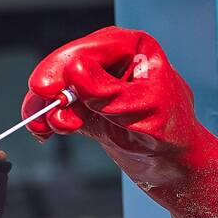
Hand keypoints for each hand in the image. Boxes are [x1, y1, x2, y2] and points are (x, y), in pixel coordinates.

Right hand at [24, 27, 216, 187]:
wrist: (178, 168)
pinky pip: (60, 106)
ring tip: (44, 128)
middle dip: (51, 89)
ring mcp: (98, 83)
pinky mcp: (88, 106)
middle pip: (68, 66)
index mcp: (135, 48)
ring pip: (59, 88)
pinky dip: (48, 118)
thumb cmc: (174, 135)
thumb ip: (109, 93)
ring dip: (46, 107)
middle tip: (40, 113)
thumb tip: (75, 71)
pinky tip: (44, 132)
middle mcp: (113, 60)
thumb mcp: (144, 112)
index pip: (91, 49)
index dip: (63, 65)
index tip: (44, 86)